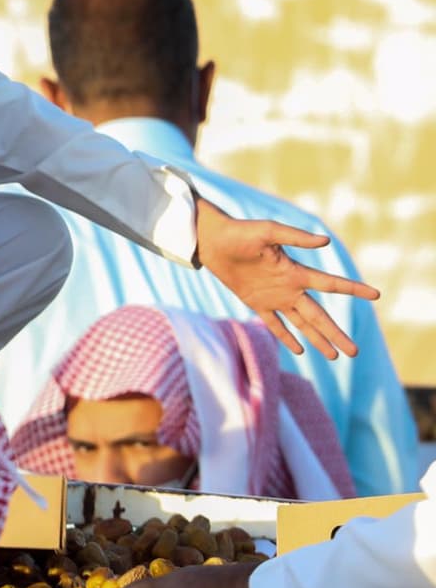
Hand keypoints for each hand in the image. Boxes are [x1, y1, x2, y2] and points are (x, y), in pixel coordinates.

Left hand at [194, 195, 378, 357]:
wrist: (212, 240)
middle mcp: (289, 287)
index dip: (353, 289)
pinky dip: (287, 337)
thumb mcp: (268, 231)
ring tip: (336, 356)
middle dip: (336, 333)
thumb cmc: (240, 232)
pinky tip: (300, 350)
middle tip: (354, 351)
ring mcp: (274, 296)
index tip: (376, 295)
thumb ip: (295, 237)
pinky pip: (274, 324)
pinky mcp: (255, 302)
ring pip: (302, 323)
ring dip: (318, 339)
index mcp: (296, 271)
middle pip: (319, 315)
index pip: (330, 284)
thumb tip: (326, 241)